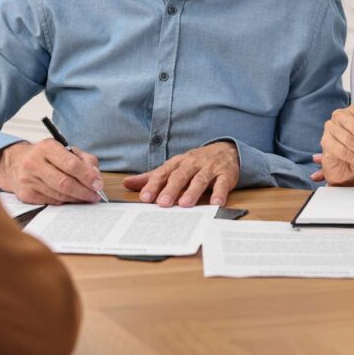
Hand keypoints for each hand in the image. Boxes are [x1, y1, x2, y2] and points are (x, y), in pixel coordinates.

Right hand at [0, 139, 103, 204]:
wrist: (15, 163)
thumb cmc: (45, 156)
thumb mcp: (65, 149)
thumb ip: (84, 159)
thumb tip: (95, 176)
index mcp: (46, 147)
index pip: (71, 164)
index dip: (87, 176)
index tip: (98, 184)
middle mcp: (34, 162)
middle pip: (65, 183)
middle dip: (84, 191)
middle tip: (95, 195)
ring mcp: (28, 180)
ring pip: (59, 195)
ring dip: (76, 198)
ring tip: (86, 197)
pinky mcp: (25, 194)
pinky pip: (51, 202)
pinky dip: (65, 201)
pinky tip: (71, 198)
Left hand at [122, 142, 239, 206]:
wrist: (226, 150)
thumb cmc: (195, 163)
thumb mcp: (173, 167)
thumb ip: (152, 177)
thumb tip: (127, 183)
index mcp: (177, 163)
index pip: (163, 174)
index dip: (153, 185)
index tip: (145, 198)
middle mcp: (192, 164)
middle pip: (180, 176)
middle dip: (170, 190)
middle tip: (162, 203)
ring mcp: (209, 168)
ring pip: (199, 179)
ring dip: (192, 192)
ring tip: (185, 204)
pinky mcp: (226, 174)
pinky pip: (222, 184)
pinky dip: (219, 193)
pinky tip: (216, 203)